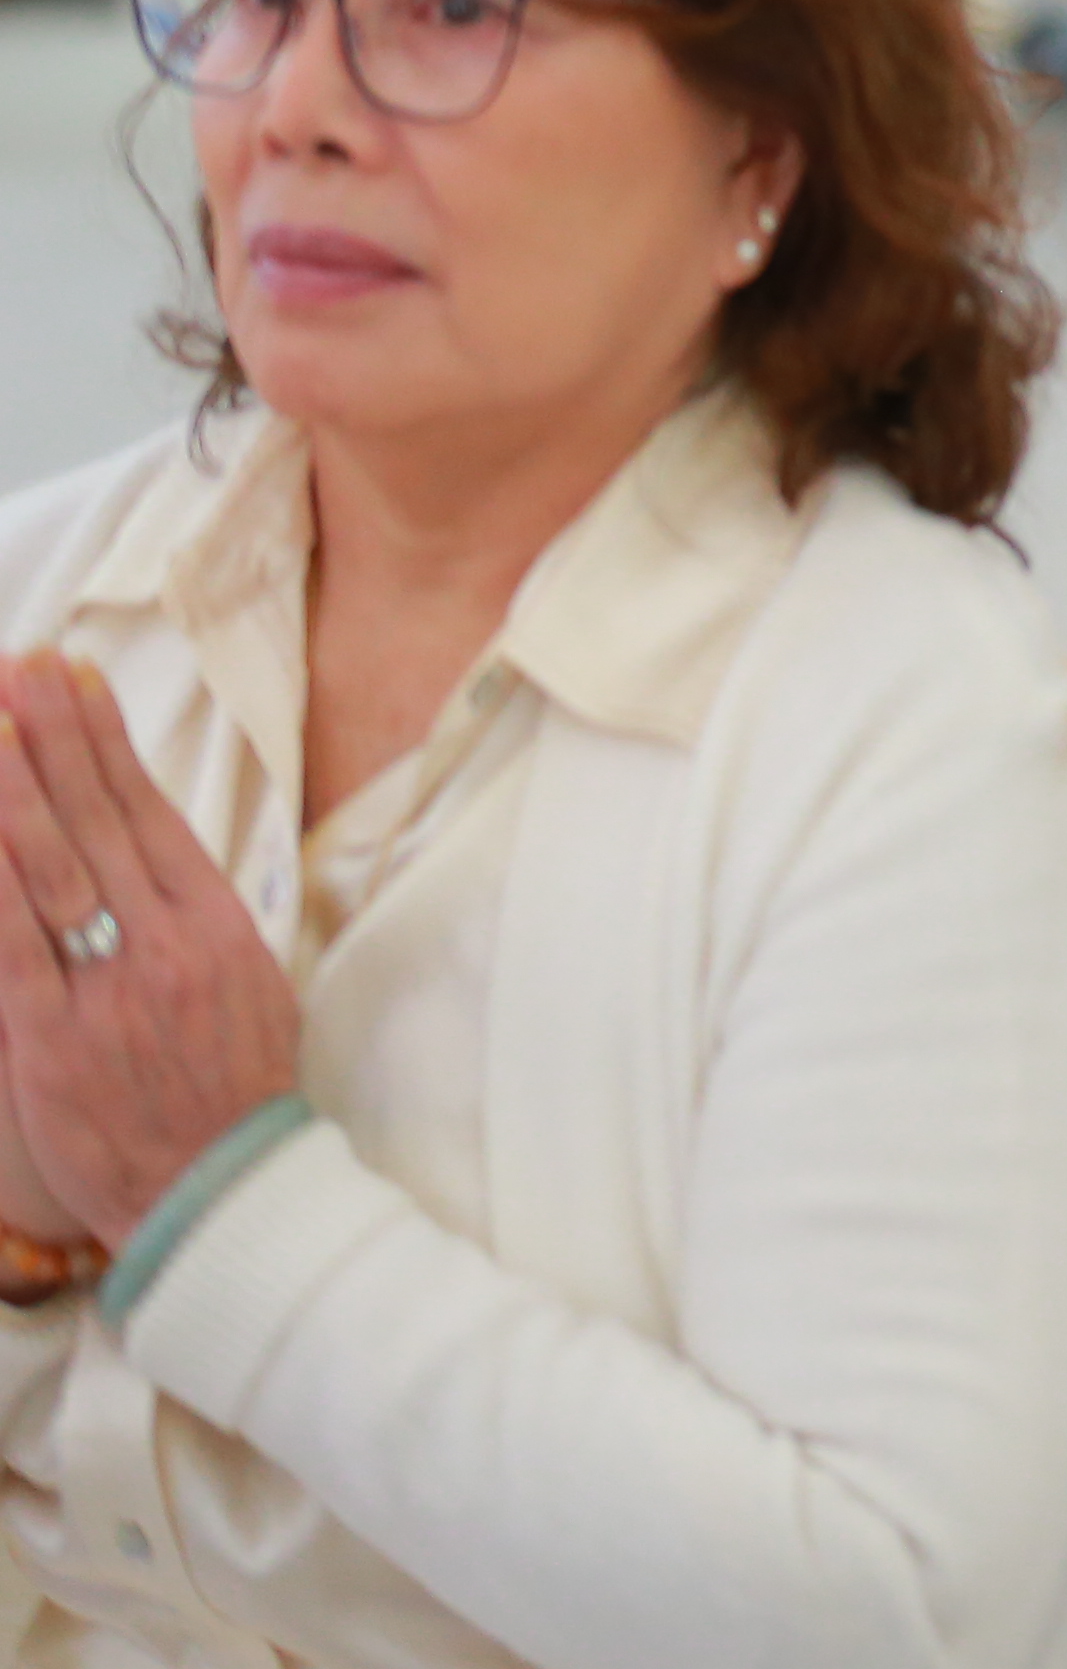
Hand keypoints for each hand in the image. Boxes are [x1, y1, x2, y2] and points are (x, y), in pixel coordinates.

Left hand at [0, 654, 300, 1243]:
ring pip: (47, 869)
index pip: (148, 811)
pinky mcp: (47, 1041)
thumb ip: (195, 916)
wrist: (220, 1192)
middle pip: (94, 822)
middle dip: (51, 738)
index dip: (104, 741)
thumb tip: (141, 848)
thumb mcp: (248, 985)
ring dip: (12, 788)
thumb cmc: (232, 1090)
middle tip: (19, 669)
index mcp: (216, 927)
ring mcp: (104, 992)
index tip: (73, 678)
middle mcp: (162, 946)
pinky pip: (7, 947)